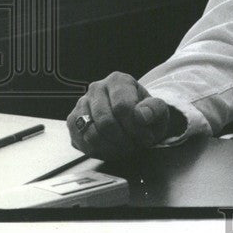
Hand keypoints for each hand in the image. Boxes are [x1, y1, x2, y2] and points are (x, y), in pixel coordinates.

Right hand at [66, 72, 185, 159]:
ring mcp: (81, 104)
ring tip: (124, 148)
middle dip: (123, 140)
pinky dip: (98, 151)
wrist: (134, 119)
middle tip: (134, 146)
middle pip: (106, 122)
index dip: (135, 127)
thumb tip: (142, 116)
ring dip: (111, 148)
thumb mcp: (159, 110)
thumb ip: (154, 110)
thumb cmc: (146, 113)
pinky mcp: (73, 122)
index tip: (146, 138)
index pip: (122, 106)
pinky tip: (111, 150)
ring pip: (91, 133)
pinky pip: (81, 141)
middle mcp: (96, 88)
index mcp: (118, 81)